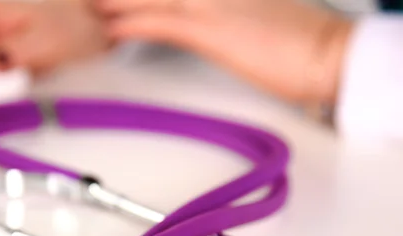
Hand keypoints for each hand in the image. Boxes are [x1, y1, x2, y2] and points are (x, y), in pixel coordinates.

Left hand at [94, 0, 353, 103]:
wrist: (327, 54)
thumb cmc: (298, 38)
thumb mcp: (254, 12)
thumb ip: (222, 9)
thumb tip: (197, 16)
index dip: (142, 0)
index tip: (117, 6)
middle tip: (87, 3)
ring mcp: (207, 1)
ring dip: (113, 3)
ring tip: (84, 8)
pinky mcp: (206, 29)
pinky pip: (157, 22)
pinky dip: (129, 23)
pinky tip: (107, 28)